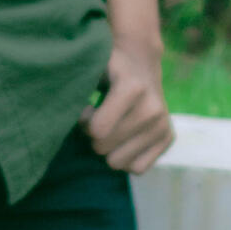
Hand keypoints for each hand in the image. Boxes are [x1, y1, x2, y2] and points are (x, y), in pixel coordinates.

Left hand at [77, 34, 174, 173]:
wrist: (140, 60)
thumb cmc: (106, 64)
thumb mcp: (91, 65)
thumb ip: (74, 84)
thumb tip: (62, 107)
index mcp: (133, 88)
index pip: (97, 130)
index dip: (84, 121)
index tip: (87, 107)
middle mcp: (153, 109)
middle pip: (104, 148)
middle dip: (94, 135)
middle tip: (97, 116)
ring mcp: (162, 125)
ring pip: (119, 163)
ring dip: (109, 147)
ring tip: (110, 124)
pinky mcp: (168, 138)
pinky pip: (137, 168)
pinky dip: (125, 156)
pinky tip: (122, 136)